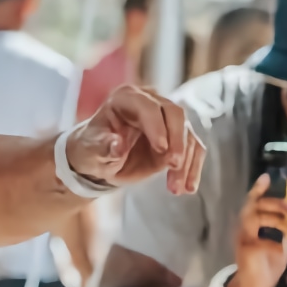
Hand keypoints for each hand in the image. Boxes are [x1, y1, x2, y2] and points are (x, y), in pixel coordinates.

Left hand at [66, 83, 204, 194]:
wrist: (102, 159)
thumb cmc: (94, 150)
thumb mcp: (92, 151)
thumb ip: (104, 147)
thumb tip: (118, 145)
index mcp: (126, 98)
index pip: (148, 107)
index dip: (157, 127)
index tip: (162, 151)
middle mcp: (150, 102)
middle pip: (175, 114)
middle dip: (178, 141)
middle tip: (174, 165)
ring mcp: (166, 119)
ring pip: (187, 134)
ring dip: (186, 162)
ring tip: (176, 188)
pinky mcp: (178, 137)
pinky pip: (193, 149)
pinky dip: (193, 168)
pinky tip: (188, 187)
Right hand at [226, 173, 286, 286]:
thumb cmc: (265, 266)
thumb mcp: (279, 246)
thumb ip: (281, 233)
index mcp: (252, 225)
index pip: (253, 203)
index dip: (258, 190)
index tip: (266, 177)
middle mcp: (245, 229)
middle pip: (254, 205)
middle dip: (274, 203)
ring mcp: (244, 238)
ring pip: (252, 216)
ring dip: (273, 218)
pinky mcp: (246, 250)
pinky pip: (260, 240)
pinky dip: (272, 243)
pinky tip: (279, 249)